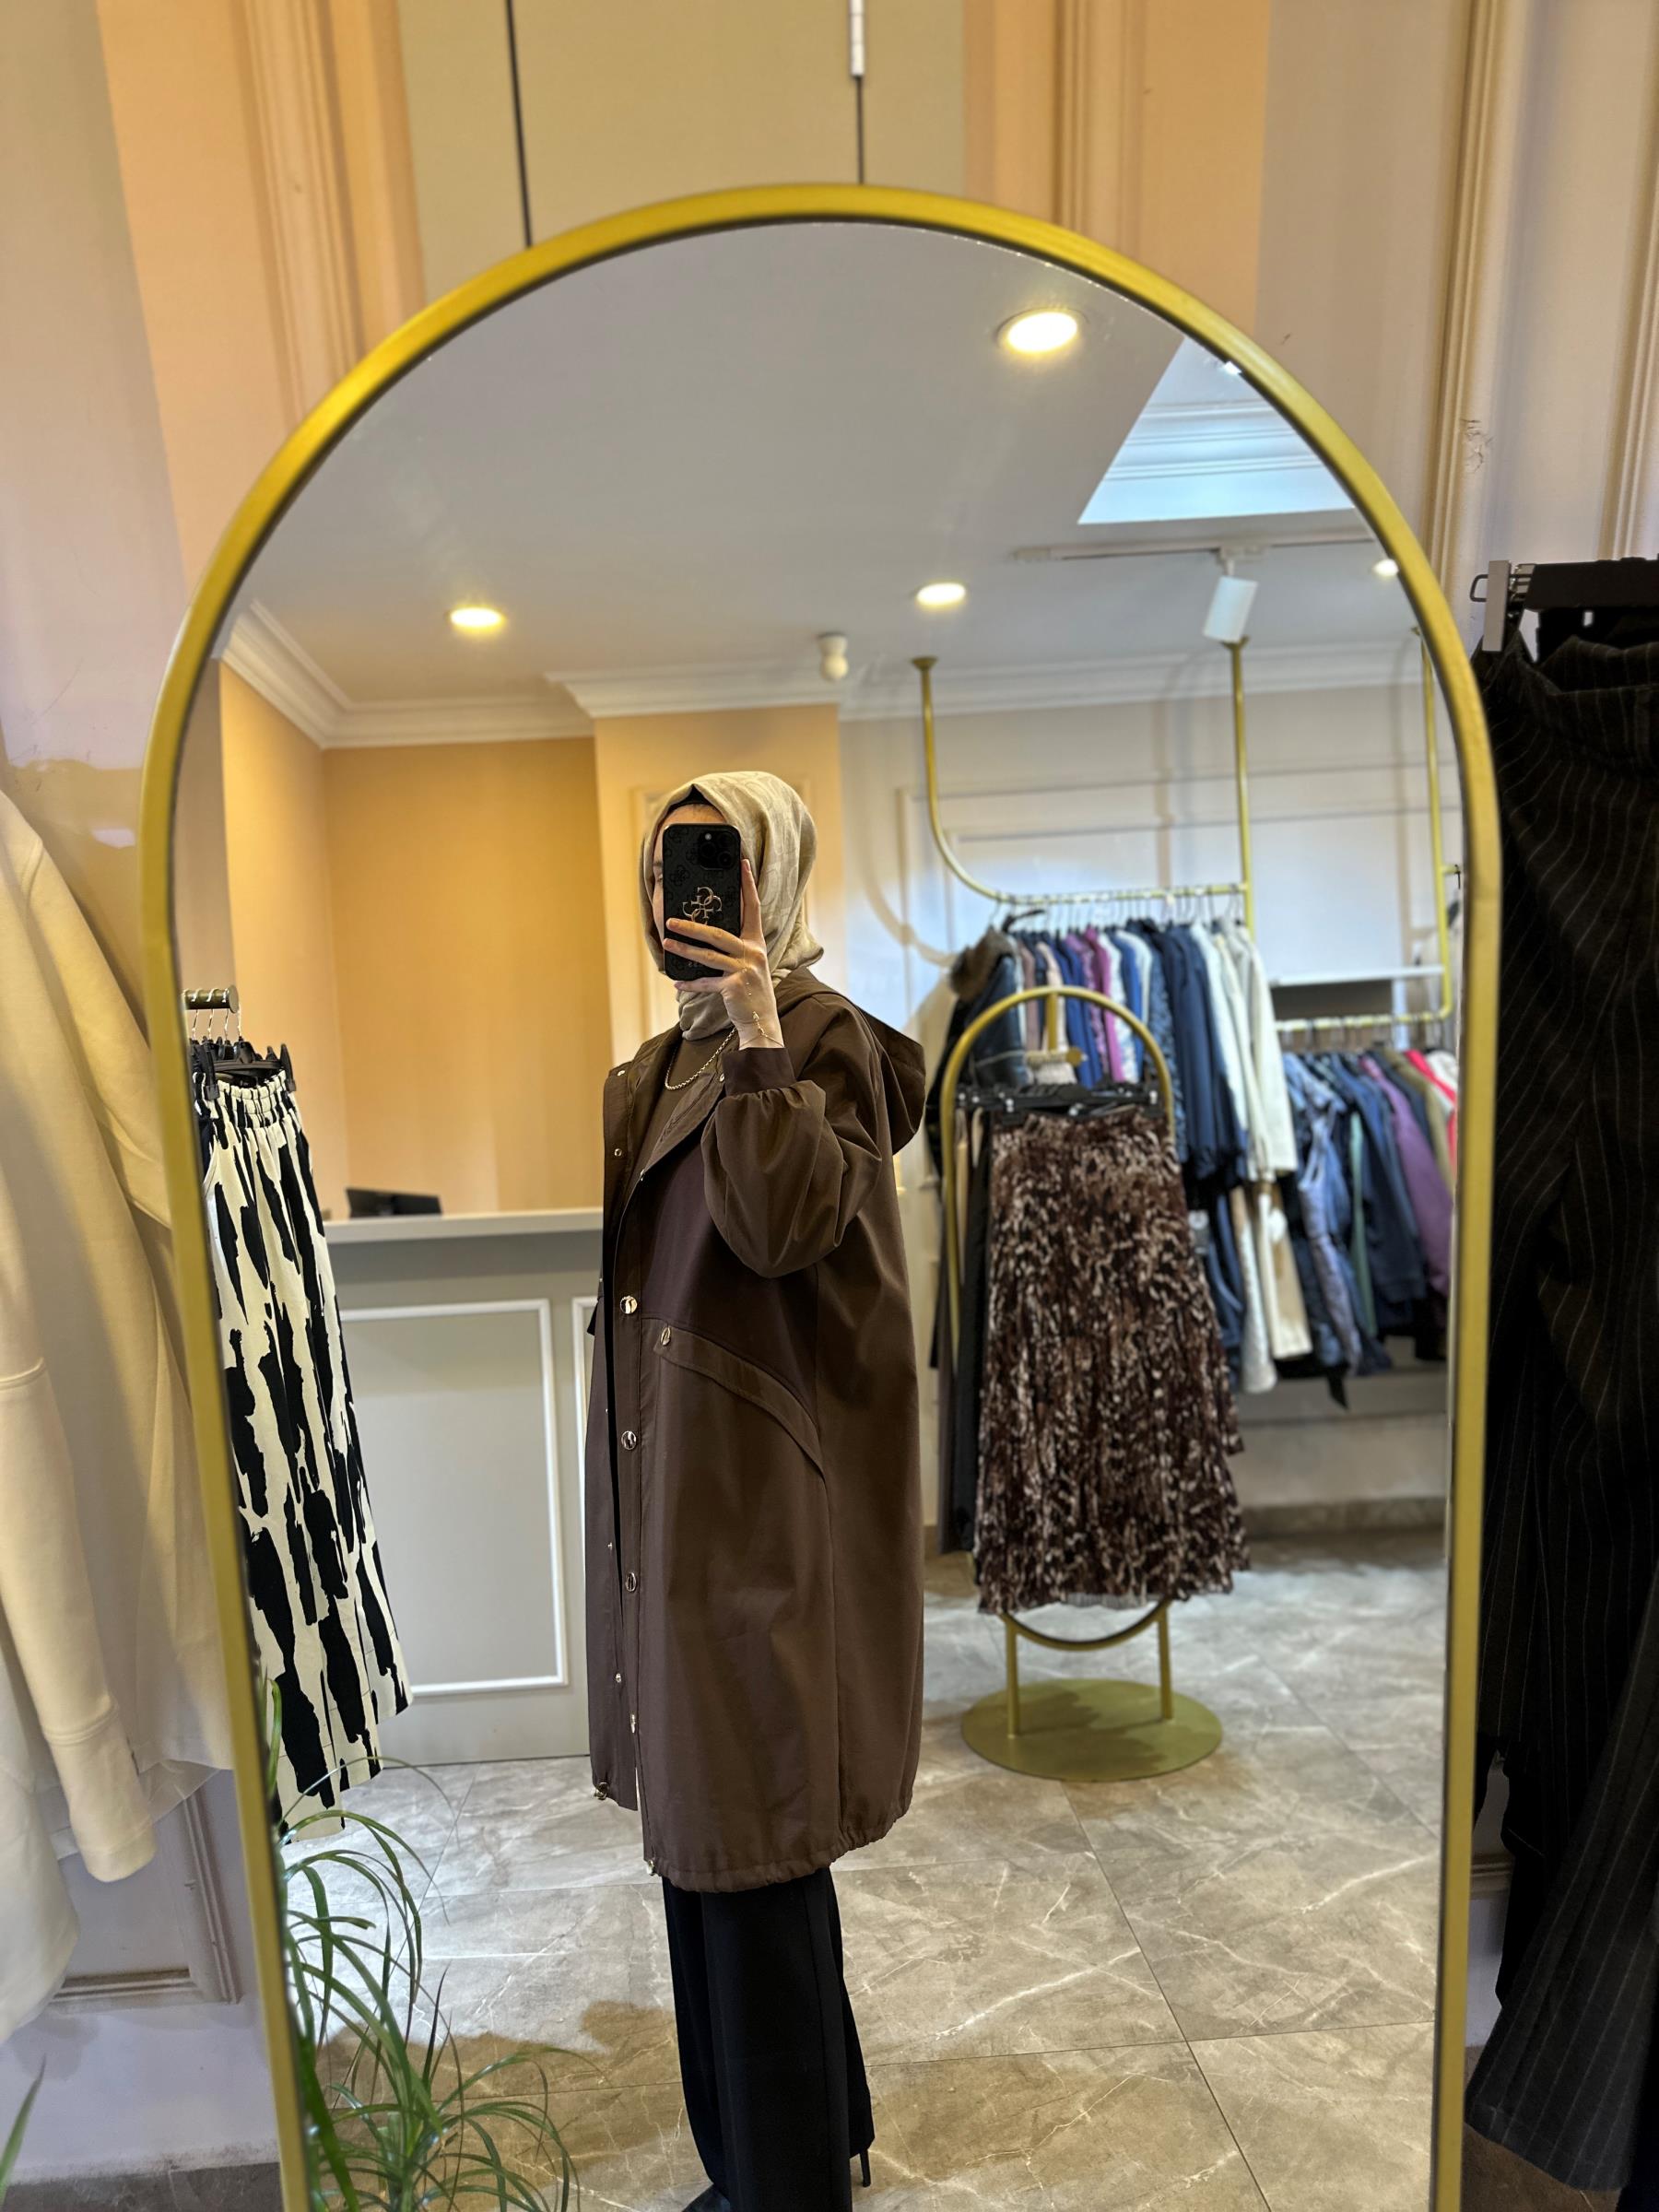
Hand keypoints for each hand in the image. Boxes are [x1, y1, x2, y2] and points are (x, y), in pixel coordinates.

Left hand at [665, 859, 783, 1048]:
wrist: (762, 1021)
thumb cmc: (751, 991)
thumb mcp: (749, 964)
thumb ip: (735, 948)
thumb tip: (706, 933)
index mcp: (756, 943)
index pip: (753, 908)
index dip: (748, 885)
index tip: (743, 864)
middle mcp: (753, 953)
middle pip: (718, 933)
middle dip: (691, 926)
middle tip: (670, 920)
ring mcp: (745, 969)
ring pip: (708, 955)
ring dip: (684, 950)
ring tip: (667, 944)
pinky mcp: (735, 987)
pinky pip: (706, 983)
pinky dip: (690, 984)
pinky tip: (677, 983)